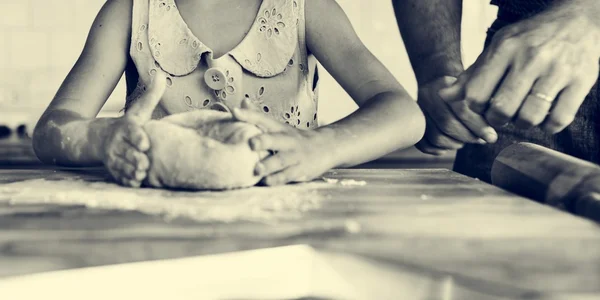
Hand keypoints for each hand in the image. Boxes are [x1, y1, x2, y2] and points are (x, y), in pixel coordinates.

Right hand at [102, 73, 166, 186]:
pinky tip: (135, 182)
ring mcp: (113, 157)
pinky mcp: (112, 169)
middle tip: (144, 163)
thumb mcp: (137, 111)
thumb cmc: (125, 125)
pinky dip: (126, 180)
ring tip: (141, 173)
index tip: (145, 143)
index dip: (138, 137)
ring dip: (131, 171)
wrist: (94, 139)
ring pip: (122, 166)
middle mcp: (118, 143)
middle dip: (135, 158)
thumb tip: (161, 73)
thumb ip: (151, 95)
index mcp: (126, 128)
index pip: (132, 132)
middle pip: (127, 152)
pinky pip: (118, 176)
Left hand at [232, 101, 335, 185]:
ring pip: (281, 161)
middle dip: (264, 141)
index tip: (235, 112)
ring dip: (269, 165)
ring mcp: (294, 157)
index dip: (250, 115)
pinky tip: (265, 182)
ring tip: (257, 169)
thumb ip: (259, 117)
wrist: (327, 147)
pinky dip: (276, 180)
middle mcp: (287, 141)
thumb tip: (243, 101)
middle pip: (275, 139)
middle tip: (251, 143)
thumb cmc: (294, 138)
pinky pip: (287, 176)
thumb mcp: (279, 126)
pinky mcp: (299, 171)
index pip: (263, 119)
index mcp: (280, 129)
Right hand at [416, 76, 496, 154]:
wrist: (435, 81)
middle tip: (481, 140)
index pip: (460, 110)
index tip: (491, 135)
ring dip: (454, 144)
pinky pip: (423, 144)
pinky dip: (437, 150)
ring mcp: (417, 113)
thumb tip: (492, 128)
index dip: (477, 125)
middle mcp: (426, 98)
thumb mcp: (471, 86)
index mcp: (441, 87)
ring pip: (436, 137)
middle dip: (468, 137)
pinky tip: (449, 147)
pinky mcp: (414, 125)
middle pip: (447, 125)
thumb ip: (480, 103)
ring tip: (465, 142)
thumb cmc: (459, 86)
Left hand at [449, 5, 599, 132]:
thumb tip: (444, 97)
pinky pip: (558, 120)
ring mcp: (558, 70)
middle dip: (497, 119)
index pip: (476, 95)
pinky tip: (545, 115)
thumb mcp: (498, 48)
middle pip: (501, 110)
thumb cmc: (530, 39)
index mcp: (505, 49)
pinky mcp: (581, 81)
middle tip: (503, 114)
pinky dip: (548, 126)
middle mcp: (530, 58)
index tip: (483, 106)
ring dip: (523, 123)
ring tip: (523, 113)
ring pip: (529, 118)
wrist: (577, 20)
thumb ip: (472, 75)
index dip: (475, 109)